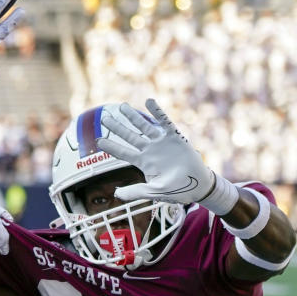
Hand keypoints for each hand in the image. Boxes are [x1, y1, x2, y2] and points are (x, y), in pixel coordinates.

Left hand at [97, 99, 216, 205]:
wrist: (198, 185)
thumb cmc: (177, 190)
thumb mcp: (154, 192)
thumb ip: (136, 192)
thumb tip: (116, 194)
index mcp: (144, 162)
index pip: (124, 153)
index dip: (111, 146)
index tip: (98, 140)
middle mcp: (150, 150)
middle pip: (130, 136)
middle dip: (117, 127)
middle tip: (104, 118)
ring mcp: (162, 142)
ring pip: (144, 126)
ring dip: (133, 117)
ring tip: (122, 106)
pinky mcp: (175, 137)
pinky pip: (165, 122)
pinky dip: (157, 111)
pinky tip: (148, 101)